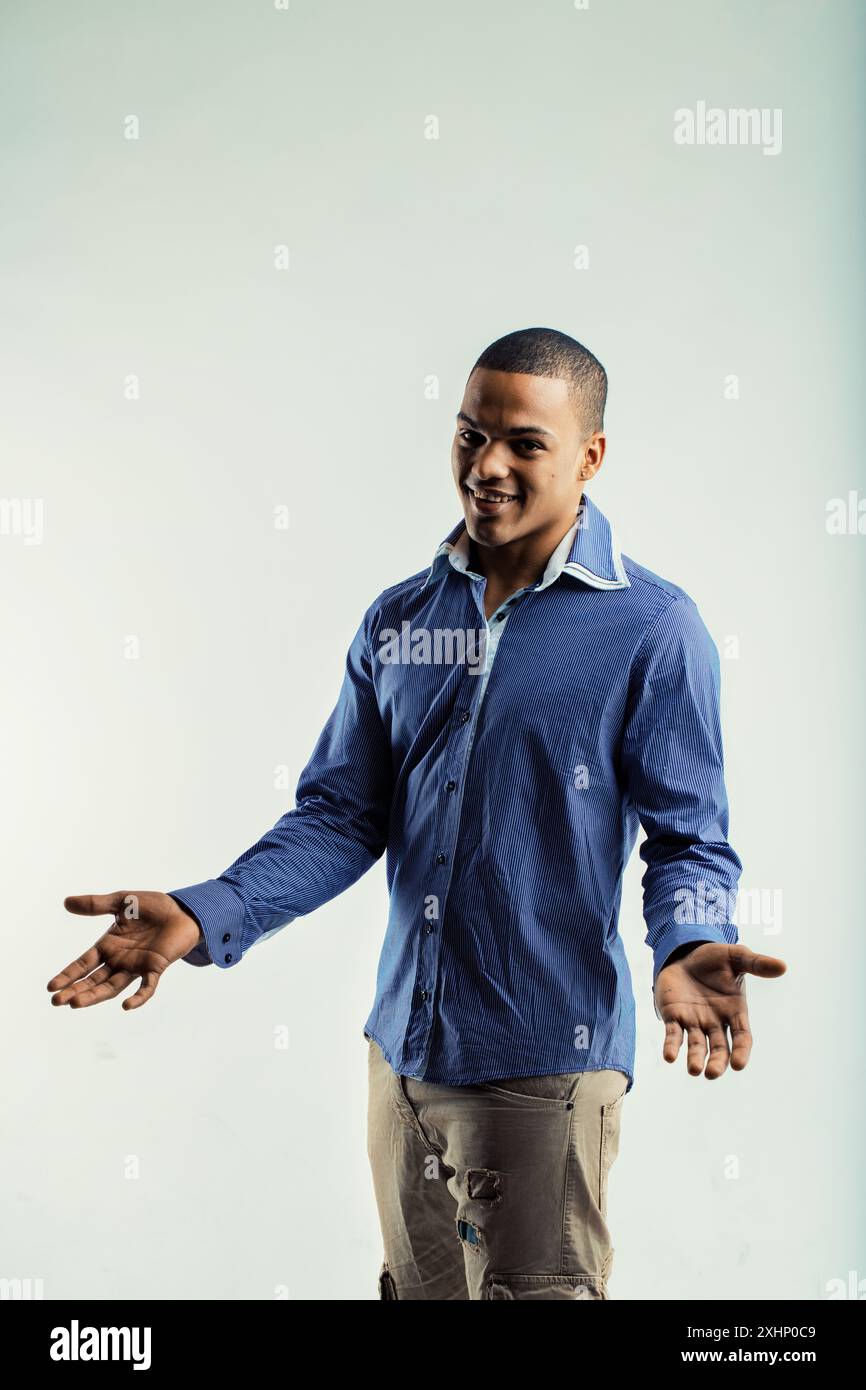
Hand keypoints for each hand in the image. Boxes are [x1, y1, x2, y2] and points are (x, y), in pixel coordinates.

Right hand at [47, 891, 204, 1010]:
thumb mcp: (121, 901)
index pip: (83, 964)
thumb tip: (66, 902)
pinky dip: (138, 997)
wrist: (182, 909)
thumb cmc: (153, 906)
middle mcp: (119, 960)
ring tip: (75, 1003)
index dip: (68, 975)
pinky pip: (147, 987)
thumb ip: (96, 904)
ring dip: (95, 996)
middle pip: (93, 980)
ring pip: (112, 986)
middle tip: (57, 1001)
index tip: (51, 987)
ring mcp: (137, 966)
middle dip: (75, 990)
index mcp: (108, 945)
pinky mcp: (156, 967)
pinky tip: (126, 1005)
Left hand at [654, 942, 786, 1078]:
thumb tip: (783, 966)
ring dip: (695, 1059)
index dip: (741, 1051)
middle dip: (717, 1062)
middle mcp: (715, 1022)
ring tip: (694, 1069)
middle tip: (711, 1073)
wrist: (684, 953)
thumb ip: (756, 963)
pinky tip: (669, 1056)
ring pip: (697, 1046)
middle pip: (719, 1048)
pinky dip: (671, 1046)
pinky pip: (673, 1034)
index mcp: (734, 1012)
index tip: (739, 1065)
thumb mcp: (736, 957)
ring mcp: (694, 1021)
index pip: (742, 1037)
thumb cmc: (714, 959)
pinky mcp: (673, 1016)